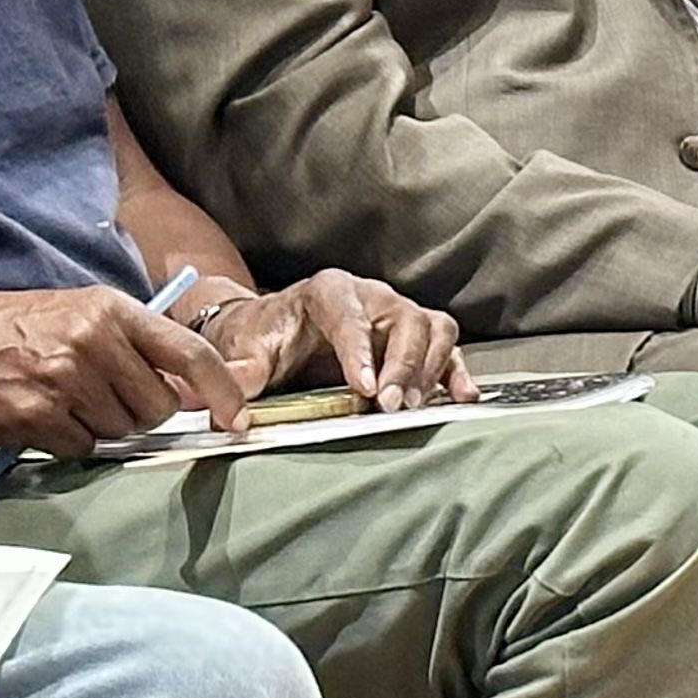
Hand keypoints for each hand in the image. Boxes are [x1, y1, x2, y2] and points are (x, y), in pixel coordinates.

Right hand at [0, 287, 246, 459]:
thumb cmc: (15, 328)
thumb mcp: (80, 313)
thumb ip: (136, 345)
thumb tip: (189, 391)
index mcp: (113, 310)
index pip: (190, 353)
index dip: (221, 390)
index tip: (235, 416)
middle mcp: (93, 341)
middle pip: (157, 405)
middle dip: (140, 413)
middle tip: (104, 399)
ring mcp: (64, 380)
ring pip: (121, 431)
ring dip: (101, 427)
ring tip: (66, 400)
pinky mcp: (36, 416)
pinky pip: (82, 448)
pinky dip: (69, 441)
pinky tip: (43, 416)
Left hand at [201, 271, 473, 410]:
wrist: (276, 334)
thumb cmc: (264, 337)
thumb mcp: (246, 349)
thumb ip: (242, 367)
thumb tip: (236, 389)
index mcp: (328, 291)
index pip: (350, 313)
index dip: (359, 349)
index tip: (362, 387)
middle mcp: (372, 296)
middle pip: (405, 320)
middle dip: (401, 364)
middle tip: (390, 405)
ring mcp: (398, 316)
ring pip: (434, 330)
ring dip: (429, 369)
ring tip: (412, 406)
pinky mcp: (414, 340)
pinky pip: (448, 349)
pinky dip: (457, 372)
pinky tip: (461, 396)